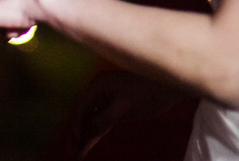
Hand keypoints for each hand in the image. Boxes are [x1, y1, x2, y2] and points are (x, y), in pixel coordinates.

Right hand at [57, 70, 188, 159]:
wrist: (169, 86)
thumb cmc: (147, 90)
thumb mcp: (125, 105)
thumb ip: (106, 118)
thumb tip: (89, 131)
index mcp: (98, 84)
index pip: (81, 106)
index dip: (76, 125)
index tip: (75, 142)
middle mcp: (99, 92)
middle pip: (83, 115)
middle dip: (76, 135)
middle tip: (70, 152)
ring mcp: (107, 102)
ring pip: (91, 122)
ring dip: (83, 138)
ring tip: (76, 155)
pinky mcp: (116, 111)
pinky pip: (101, 125)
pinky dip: (94, 136)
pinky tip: (86, 147)